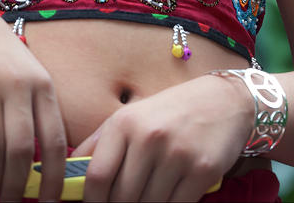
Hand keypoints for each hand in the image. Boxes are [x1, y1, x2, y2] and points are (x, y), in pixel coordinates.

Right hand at [0, 0, 66, 201]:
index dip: (54, 177)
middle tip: (13, 202)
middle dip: (17, 186)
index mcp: (42, 83)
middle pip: (21, 150)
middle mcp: (17, 84)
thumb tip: (47, 166)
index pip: (54, 139)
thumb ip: (38, 110)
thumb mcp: (28, 73)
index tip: (49, 201)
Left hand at [71, 74, 253, 202]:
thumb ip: (100, 145)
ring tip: (148, 196)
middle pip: (121, 198)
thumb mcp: (131, 116)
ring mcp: (176, 154)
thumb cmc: (170, 112)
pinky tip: (169, 196)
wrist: (223, 100)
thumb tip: (70, 174)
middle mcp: (148, 137)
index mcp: (124, 122)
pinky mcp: (202, 171)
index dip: (91, 202)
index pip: (96, 177)